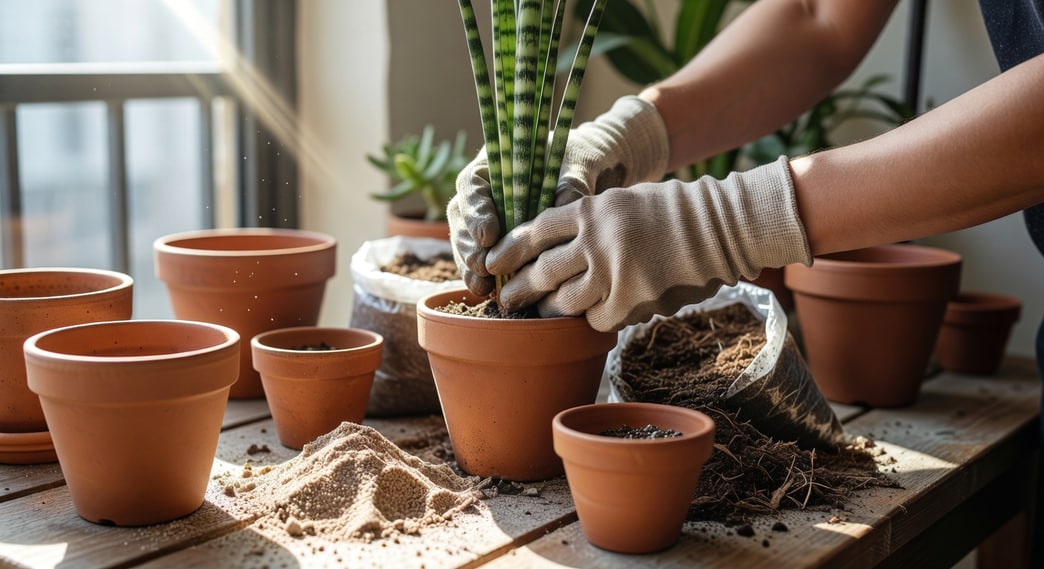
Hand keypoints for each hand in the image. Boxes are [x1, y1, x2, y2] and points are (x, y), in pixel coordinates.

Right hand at [447, 95, 668, 295]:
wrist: (591, 172)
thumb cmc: (580, 161)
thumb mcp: (577, 168)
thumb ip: (568, 187)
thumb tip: (565, 209)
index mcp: (494, 165)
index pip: (471, 186)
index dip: (474, 213)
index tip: (489, 236)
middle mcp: (483, 192)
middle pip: (460, 220)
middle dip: (468, 247)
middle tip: (484, 268)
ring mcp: (487, 217)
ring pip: (466, 243)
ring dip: (471, 267)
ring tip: (484, 287)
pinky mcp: (497, 242)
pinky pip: (482, 260)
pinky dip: (484, 276)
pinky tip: (490, 292)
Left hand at [486, 157, 812, 331]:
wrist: (719, 228)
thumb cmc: (671, 212)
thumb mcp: (622, 201)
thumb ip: (587, 221)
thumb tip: (551, 246)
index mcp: (590, 211)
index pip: (535, 230)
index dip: (509, 248)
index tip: (493, 261)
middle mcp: (596, 241)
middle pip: (542, 271)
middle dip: (520, 289)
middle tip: (506, 300)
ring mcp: (614, 273)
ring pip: (565, 302)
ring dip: (550, 311)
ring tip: (541, 315)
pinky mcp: (632, 301)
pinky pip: (597, 319)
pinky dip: (592, 321)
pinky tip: (592, 319)